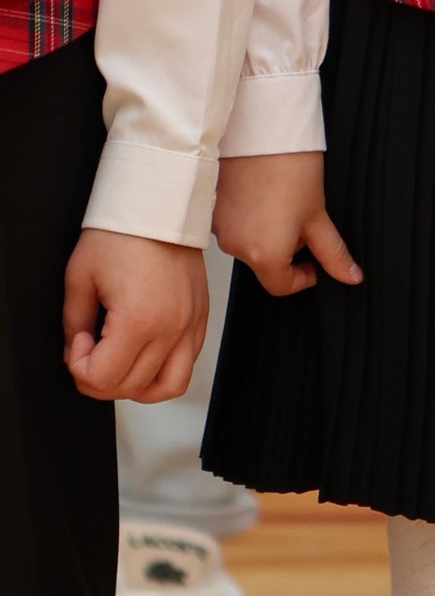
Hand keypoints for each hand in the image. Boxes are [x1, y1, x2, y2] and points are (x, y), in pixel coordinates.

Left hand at [63, 234, 209, 403]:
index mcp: (139, 319)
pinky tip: (144, 357)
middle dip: (99, 378)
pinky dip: (162, 373)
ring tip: (118, 366)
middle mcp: (171, 328)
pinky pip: (186, 365)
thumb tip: (77, 351)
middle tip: (89, 351)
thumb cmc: (124, 233)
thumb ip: (73, 323)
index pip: (103, 378)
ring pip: (167, 387)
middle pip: (131, 387)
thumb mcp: (80, 277)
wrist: (160, 207)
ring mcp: (191, 325)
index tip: (79, 342)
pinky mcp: (201, 320)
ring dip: (136, 387)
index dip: (79, 367)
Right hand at [213, 150, 363, 299]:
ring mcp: (220, 228)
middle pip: (266, 263)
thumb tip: (350, 275)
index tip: (316, 264)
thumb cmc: (289, 166)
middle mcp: (235, 246)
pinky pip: (236, 225)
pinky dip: (253, 217)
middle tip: (303, 217)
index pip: (282, 286)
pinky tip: (266, 193)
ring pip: (251, 243)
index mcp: (263, 254)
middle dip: (289, 248)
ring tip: (284, 200)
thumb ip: (333, 253)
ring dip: (270, 232)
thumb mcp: (318, 215)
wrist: (263, 129)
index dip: (304, 277)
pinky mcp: (212, 210)